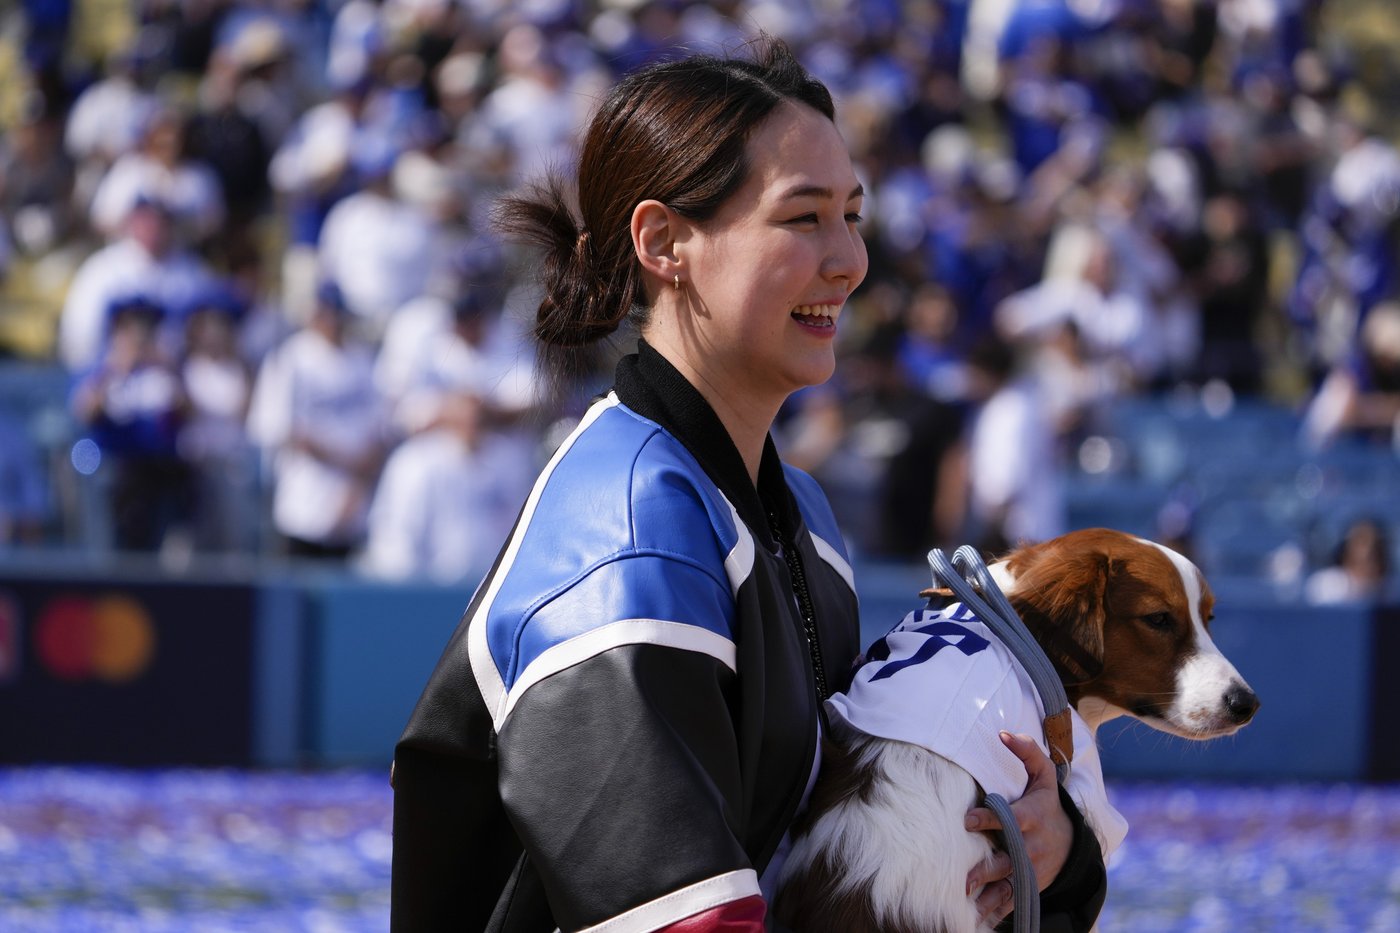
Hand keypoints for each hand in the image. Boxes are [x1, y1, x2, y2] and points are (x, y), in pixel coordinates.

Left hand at [965, 731, 1073, 924]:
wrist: (1069, 842)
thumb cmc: (1045, 803)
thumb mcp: (1043, 776)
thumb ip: (1027, 752)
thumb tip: (1003, 733)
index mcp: (1031, 818)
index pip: (1009, 818)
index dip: (989, 818)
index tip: (968, 820)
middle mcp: (1030, 847)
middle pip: (1007, 859)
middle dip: (987, 869)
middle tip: (964, 877)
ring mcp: (1029, 870)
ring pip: (1008, 886)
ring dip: (988, 898)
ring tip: (967, 907)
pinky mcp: (1026, 887)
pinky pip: (1010, 902)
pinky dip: (994, 912)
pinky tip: (975, 920)